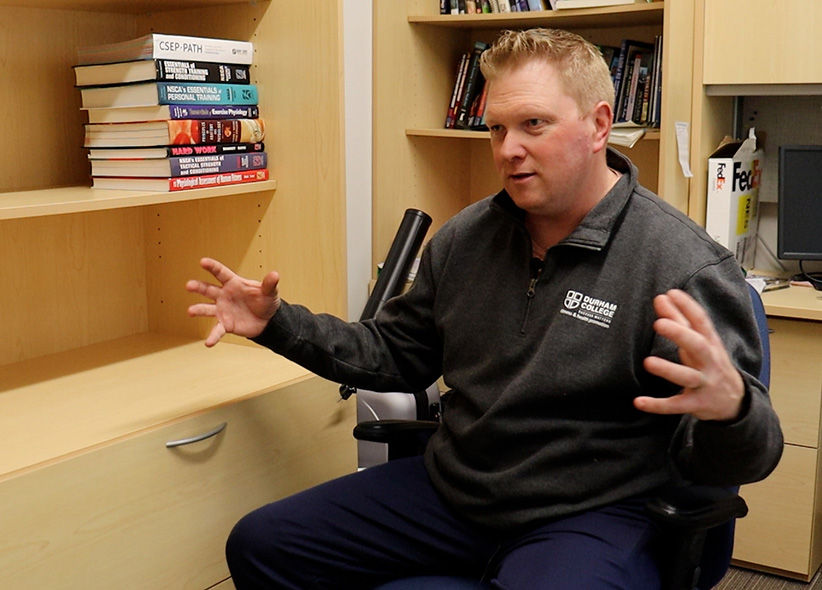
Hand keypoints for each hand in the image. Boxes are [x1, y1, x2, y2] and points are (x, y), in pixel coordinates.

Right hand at [186, 257, 280, 346]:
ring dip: (199, 309)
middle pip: (208, 289)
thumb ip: (269, 284)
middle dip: (198, 287)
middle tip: (189, 285)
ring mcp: (223, 310)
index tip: (203, 262)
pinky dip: (213, 336)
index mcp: (234, 284)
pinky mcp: (225, 324)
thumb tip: (274, 275)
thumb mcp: (270, 292)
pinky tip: (208, 342)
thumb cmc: (265, 302)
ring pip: (207, 309)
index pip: (221, 273)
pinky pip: (217, 330)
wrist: (268, 321)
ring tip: (191, 311)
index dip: (212, 267)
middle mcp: (224, 295)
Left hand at [635, 289, 744, 421]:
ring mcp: (704, 384)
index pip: (702, 322)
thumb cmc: (710, 364)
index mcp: (710, 344)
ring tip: (648, 362)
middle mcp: (710, 362)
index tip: (671, 293)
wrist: (734, 402)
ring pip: (687, 376)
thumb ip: (679, 320)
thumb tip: (662, 297)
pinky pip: (677, 405)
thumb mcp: (699, 342)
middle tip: (659, 323)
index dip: (688, 307)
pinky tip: (639, 402)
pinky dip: (658, 404)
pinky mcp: (696, 404)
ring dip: (668, 369)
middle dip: (680, 334)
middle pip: (698, 346)